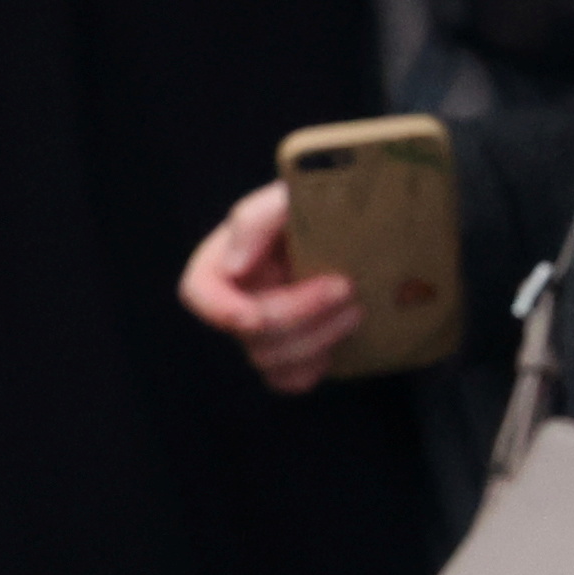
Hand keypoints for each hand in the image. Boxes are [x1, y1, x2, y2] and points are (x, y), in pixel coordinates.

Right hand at [173, 179, 355, 395]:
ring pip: (271, 360)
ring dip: (319, 338)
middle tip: (348, 285)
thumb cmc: (329, 203)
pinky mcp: (296, 351)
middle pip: (247, 331)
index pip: (198, 290)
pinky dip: (318, 365)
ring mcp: (267, 330)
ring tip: (358, 307)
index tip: (253, 315)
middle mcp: (242, 296)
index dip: (219, 309)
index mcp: (232, 256)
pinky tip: (345, 338)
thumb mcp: (293, 194)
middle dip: (299, 313)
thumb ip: (258, 217)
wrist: (374, 224)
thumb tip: (232, 267)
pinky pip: (292, 380)